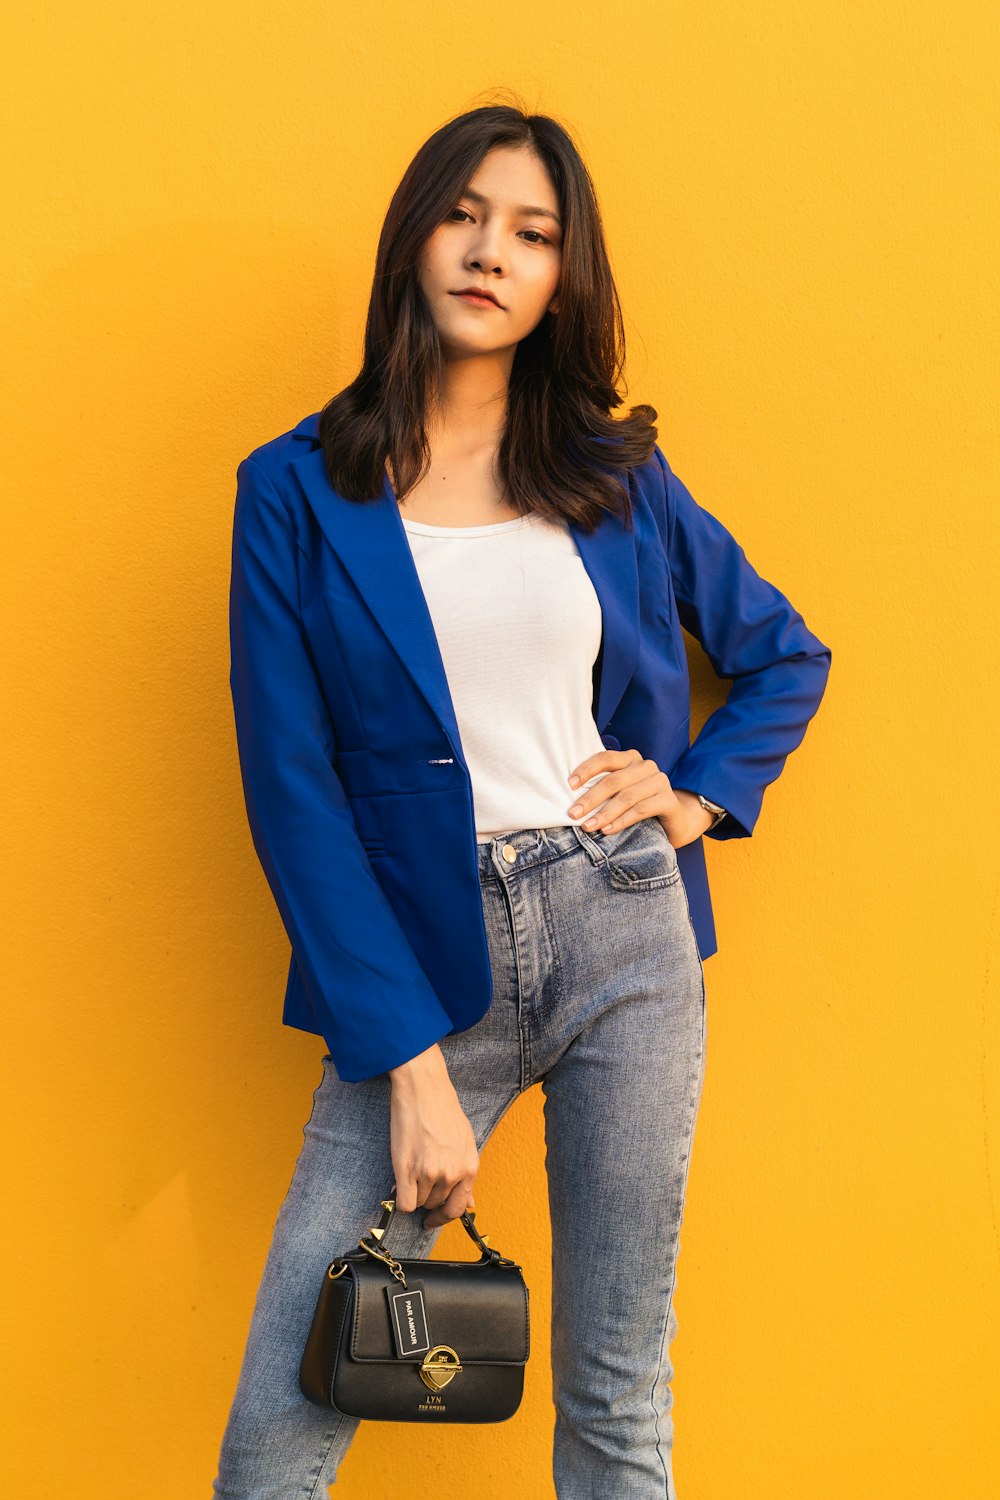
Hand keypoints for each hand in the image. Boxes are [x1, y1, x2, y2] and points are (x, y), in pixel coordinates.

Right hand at [388, 1043, 479, 1228]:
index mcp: (469, 1168)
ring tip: (412, 1169)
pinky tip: (400, 1182)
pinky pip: (404, 1202)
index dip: (443, 1217)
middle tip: (419, 1181)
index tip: (433, 1219)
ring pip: (419, 1202)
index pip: (457, 1209)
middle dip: (427, 1197)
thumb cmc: (443, 1110)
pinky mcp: (407, 1169)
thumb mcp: (465, 1141)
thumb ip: (466, 1174)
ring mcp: (429, 1173)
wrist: (423, 1088)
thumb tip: (470, 1204)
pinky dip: (400, 1197)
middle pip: (435, 1205)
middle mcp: (452, 1173)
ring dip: (413, 1192)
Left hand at [566, 749, 716, 847]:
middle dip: (590, 798)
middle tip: (574, 814)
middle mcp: (646, 766)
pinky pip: (641, 810)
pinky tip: (607, 829)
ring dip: (604, 813)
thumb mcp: (620, 793)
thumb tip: (572, 800)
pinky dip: (621, 820)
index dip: (586, 770)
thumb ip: (602, 790)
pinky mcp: (669, 800)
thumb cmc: (639, 805)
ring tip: (588, 826)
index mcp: (630, 759)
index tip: (569, 785)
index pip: (605, 758)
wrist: (675, 821)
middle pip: (613, 780)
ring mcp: (660, 782)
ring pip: (626, 796)